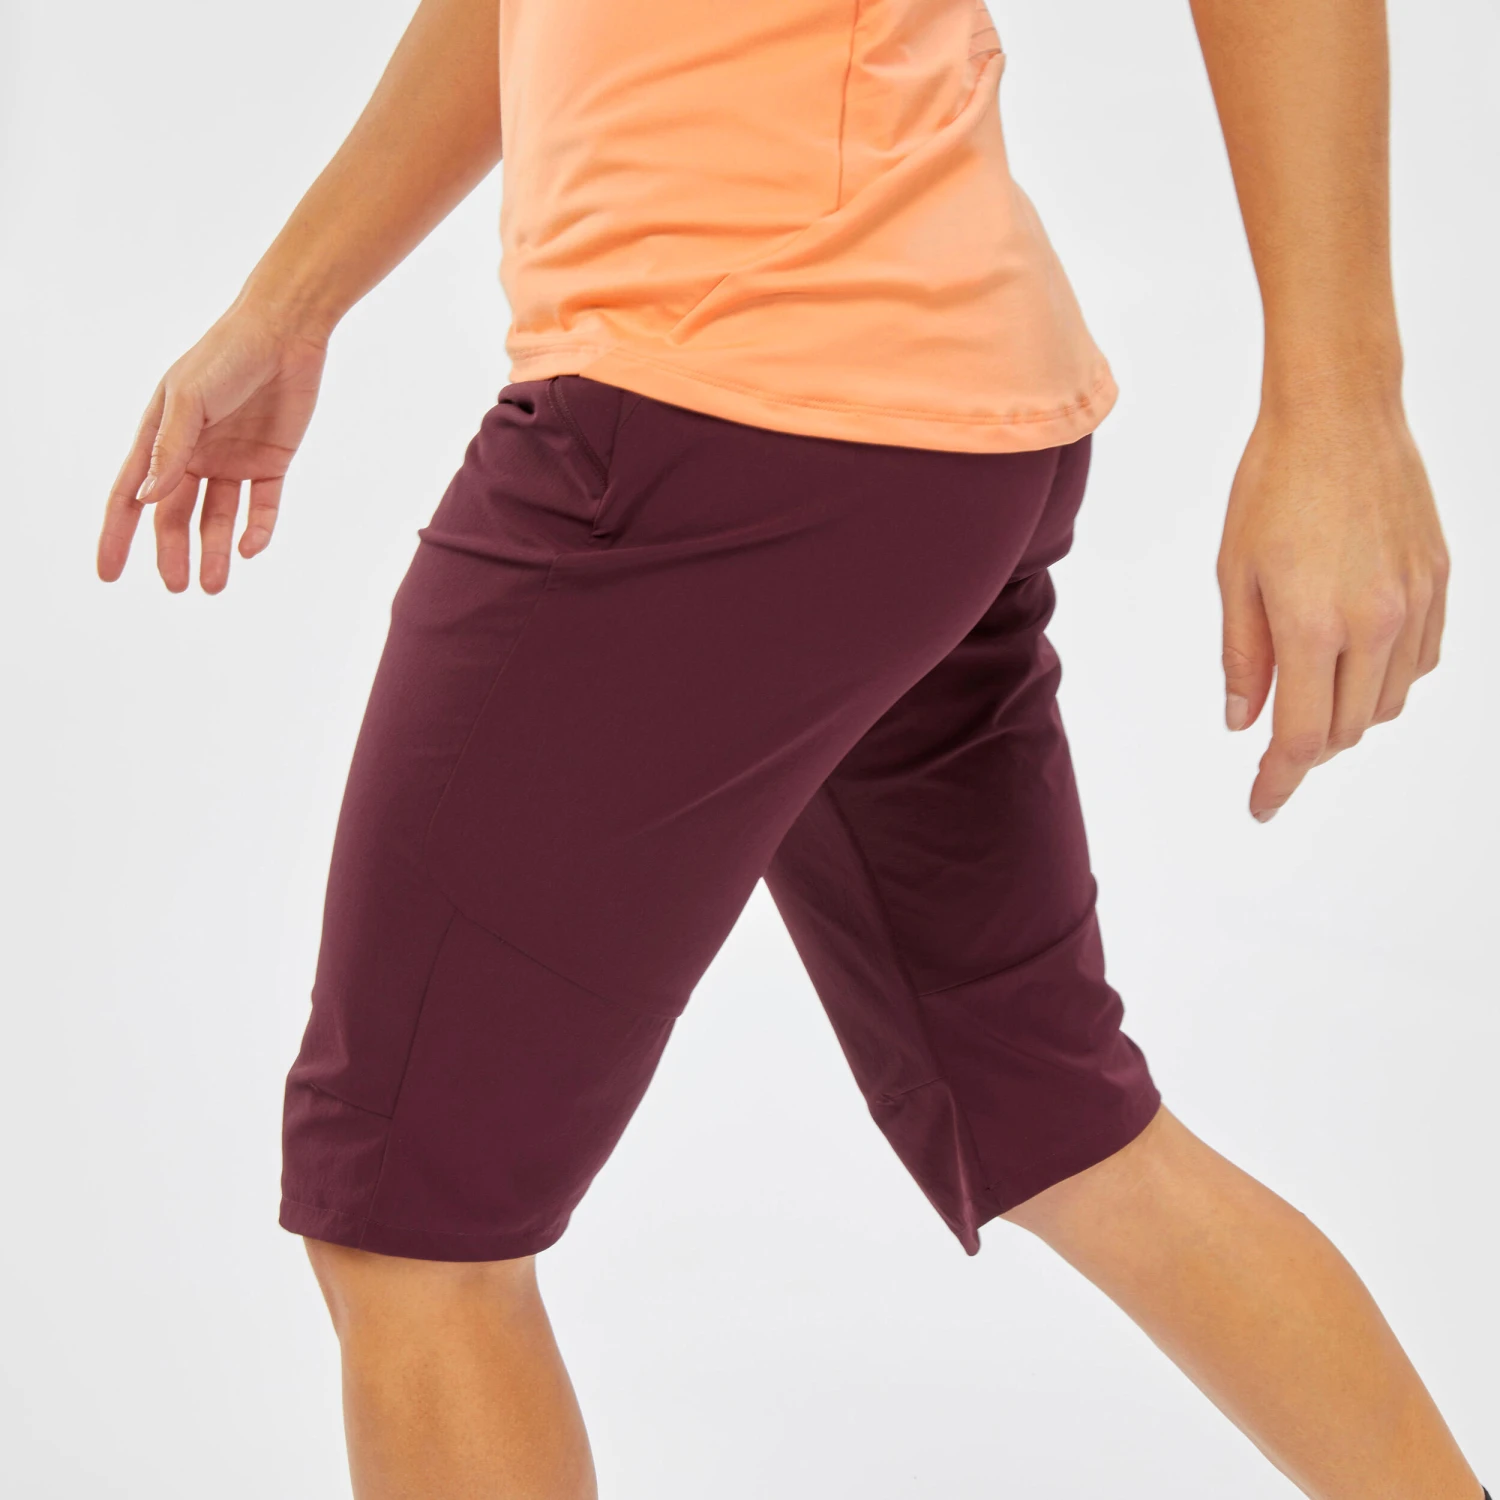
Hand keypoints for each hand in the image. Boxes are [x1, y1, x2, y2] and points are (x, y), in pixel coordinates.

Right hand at [98, 301, 329, 592]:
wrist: (286, 332)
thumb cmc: (226, 355)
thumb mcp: (189, 399)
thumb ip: (170, 448)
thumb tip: (147, 500)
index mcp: (162, 437)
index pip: (132, 495)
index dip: (118, 535)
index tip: (108, 575)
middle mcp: (194, 454)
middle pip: (176, 516)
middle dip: (174, 553)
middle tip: (178, 588)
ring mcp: (233, 460)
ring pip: (219, 519)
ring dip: (214, 552)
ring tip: (213, 587)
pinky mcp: (271, 463)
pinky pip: (262, 507)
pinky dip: (256, 531)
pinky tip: (249, 549)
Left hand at [1217, 394, 1448, 820]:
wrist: (1339, 415)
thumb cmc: (1273, 488)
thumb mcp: (1236, 576)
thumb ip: (1244, 657)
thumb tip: (1245, 722)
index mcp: (1314, 626)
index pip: (1302, 738)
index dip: (1279, 780)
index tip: (1260, 804)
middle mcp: (1376, 623)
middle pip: (1348, 728)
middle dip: (1309, 749)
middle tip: (1274, 745)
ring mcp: (1416, 602)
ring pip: (1389, 701)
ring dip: (1350, 719)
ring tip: (1312, 700)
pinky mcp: (1439, 580)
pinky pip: (1420, 660)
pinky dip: (1387, 681)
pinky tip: (1357, 665)